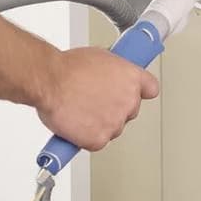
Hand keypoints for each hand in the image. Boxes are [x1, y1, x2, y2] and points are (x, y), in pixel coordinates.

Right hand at [37, 46, 159, 151]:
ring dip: (99, 124)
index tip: (133, 94)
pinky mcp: (100, 139)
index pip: (150, 89)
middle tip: (93, 103)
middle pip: (129, 112)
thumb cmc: (67, 68)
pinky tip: (76, 124)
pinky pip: (96, 142)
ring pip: (113, 129)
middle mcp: (129, 101)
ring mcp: (115, 122)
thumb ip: (111, 72)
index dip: (139, 92)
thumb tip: (108, 78)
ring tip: (79, 111)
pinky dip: (86, 137)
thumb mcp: (98, 57)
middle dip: (113, 110)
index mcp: (131, 78)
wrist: (50, 81)